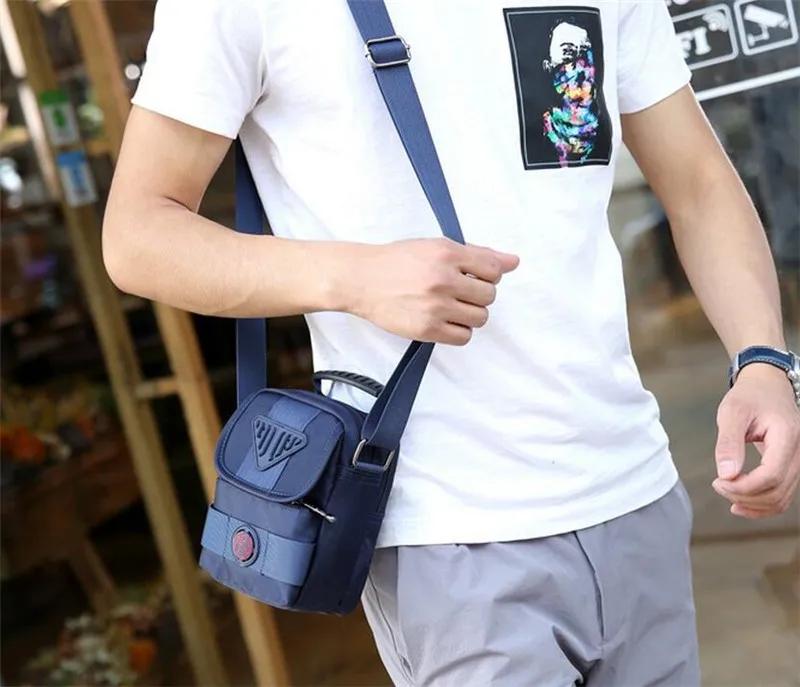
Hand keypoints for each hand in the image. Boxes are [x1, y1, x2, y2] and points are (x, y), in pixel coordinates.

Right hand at [350, 238, 518, 344]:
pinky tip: (444, 320)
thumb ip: (477, 254)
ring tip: (451, 306)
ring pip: (480, 317)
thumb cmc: (397, 261)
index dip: (488, 274)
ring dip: (470, 314)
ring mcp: (435, 306)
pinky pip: (463, 337)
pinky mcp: (426, 329)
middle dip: (478, 294)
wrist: (361, 279)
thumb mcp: (436, 247)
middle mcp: (443, 279)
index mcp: (447, 253)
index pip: (494, 269)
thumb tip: (513, 262)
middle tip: (458, 291)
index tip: (473, 276)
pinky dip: (458, 331)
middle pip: (489, 295)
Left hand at [712, 363, 799, 517]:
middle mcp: (798, 452)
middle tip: (718, 485)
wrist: (767, 386)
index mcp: (786, 436)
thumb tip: (726, 475)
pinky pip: (782, 494)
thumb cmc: (750, 396)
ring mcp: (797, 461)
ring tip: (727, 493)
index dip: (745, 487)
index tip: (720, 482)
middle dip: (745, 496)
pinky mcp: (789, 466)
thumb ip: (728, 443)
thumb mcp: (732, 412)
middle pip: (778, 491)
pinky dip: (763, 504)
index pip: (772, 475)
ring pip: (782, 498)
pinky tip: (741, 502)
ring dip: (753, 504)